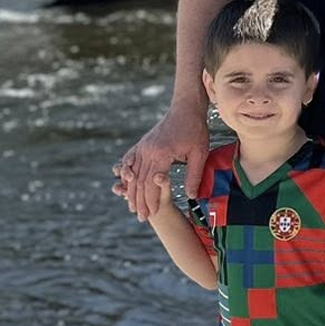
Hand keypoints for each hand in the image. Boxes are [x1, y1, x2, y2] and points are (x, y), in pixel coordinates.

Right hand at [113, 101, 208, 221]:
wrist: (185, 108)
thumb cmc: (195, 130)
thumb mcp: (200, 154)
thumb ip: (194, 175)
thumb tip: (191, 196)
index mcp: (162, 154)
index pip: (152, 183)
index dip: (151, 200)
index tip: (151, 214)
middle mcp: (148, 150)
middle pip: (140, 181)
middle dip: (140, 201)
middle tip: (140, 217)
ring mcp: (143, 146)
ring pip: (133, 173)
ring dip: (131, 191)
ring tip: (132, 206)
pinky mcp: (143, 143)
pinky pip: (131, 160)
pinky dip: (127, 173)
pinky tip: (124, 183)